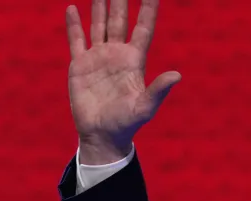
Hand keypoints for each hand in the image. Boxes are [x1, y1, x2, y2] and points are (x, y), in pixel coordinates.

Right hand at [66, 0, 180, 163]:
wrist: (102, 136)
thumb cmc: (126, 123)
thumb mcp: (145, 108)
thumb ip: (159, 90)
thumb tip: (177, 75)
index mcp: (134, 60)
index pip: (143, 27)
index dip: (148, 8)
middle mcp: (117, 54)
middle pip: (120, 19)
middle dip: (120, 0)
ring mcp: (98, 58)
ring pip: (99, 24)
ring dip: (99, 6)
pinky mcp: (80, 66)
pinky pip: (77, 40)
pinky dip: (74, 25)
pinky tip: (73, 9)